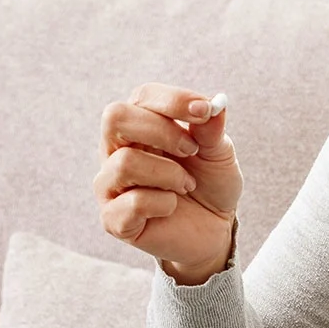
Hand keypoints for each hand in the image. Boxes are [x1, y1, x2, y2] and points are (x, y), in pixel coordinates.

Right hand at [95, 84, 241, 284]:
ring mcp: (110, 185)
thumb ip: (211, 130)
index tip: (205, 111)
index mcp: (139, 125)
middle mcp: (116, 150)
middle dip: (162, 131)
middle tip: (192, 149)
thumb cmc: (209, 184)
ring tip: (186, 184)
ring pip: (125, 163)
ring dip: (168, 173)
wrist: (213, 230)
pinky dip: (163, 203)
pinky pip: (132, 203)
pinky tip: (171, 207)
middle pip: (115, 117)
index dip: (174, 100)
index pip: (143, 96)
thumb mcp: (218, 153)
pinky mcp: (113, 220)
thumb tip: (215, 104)